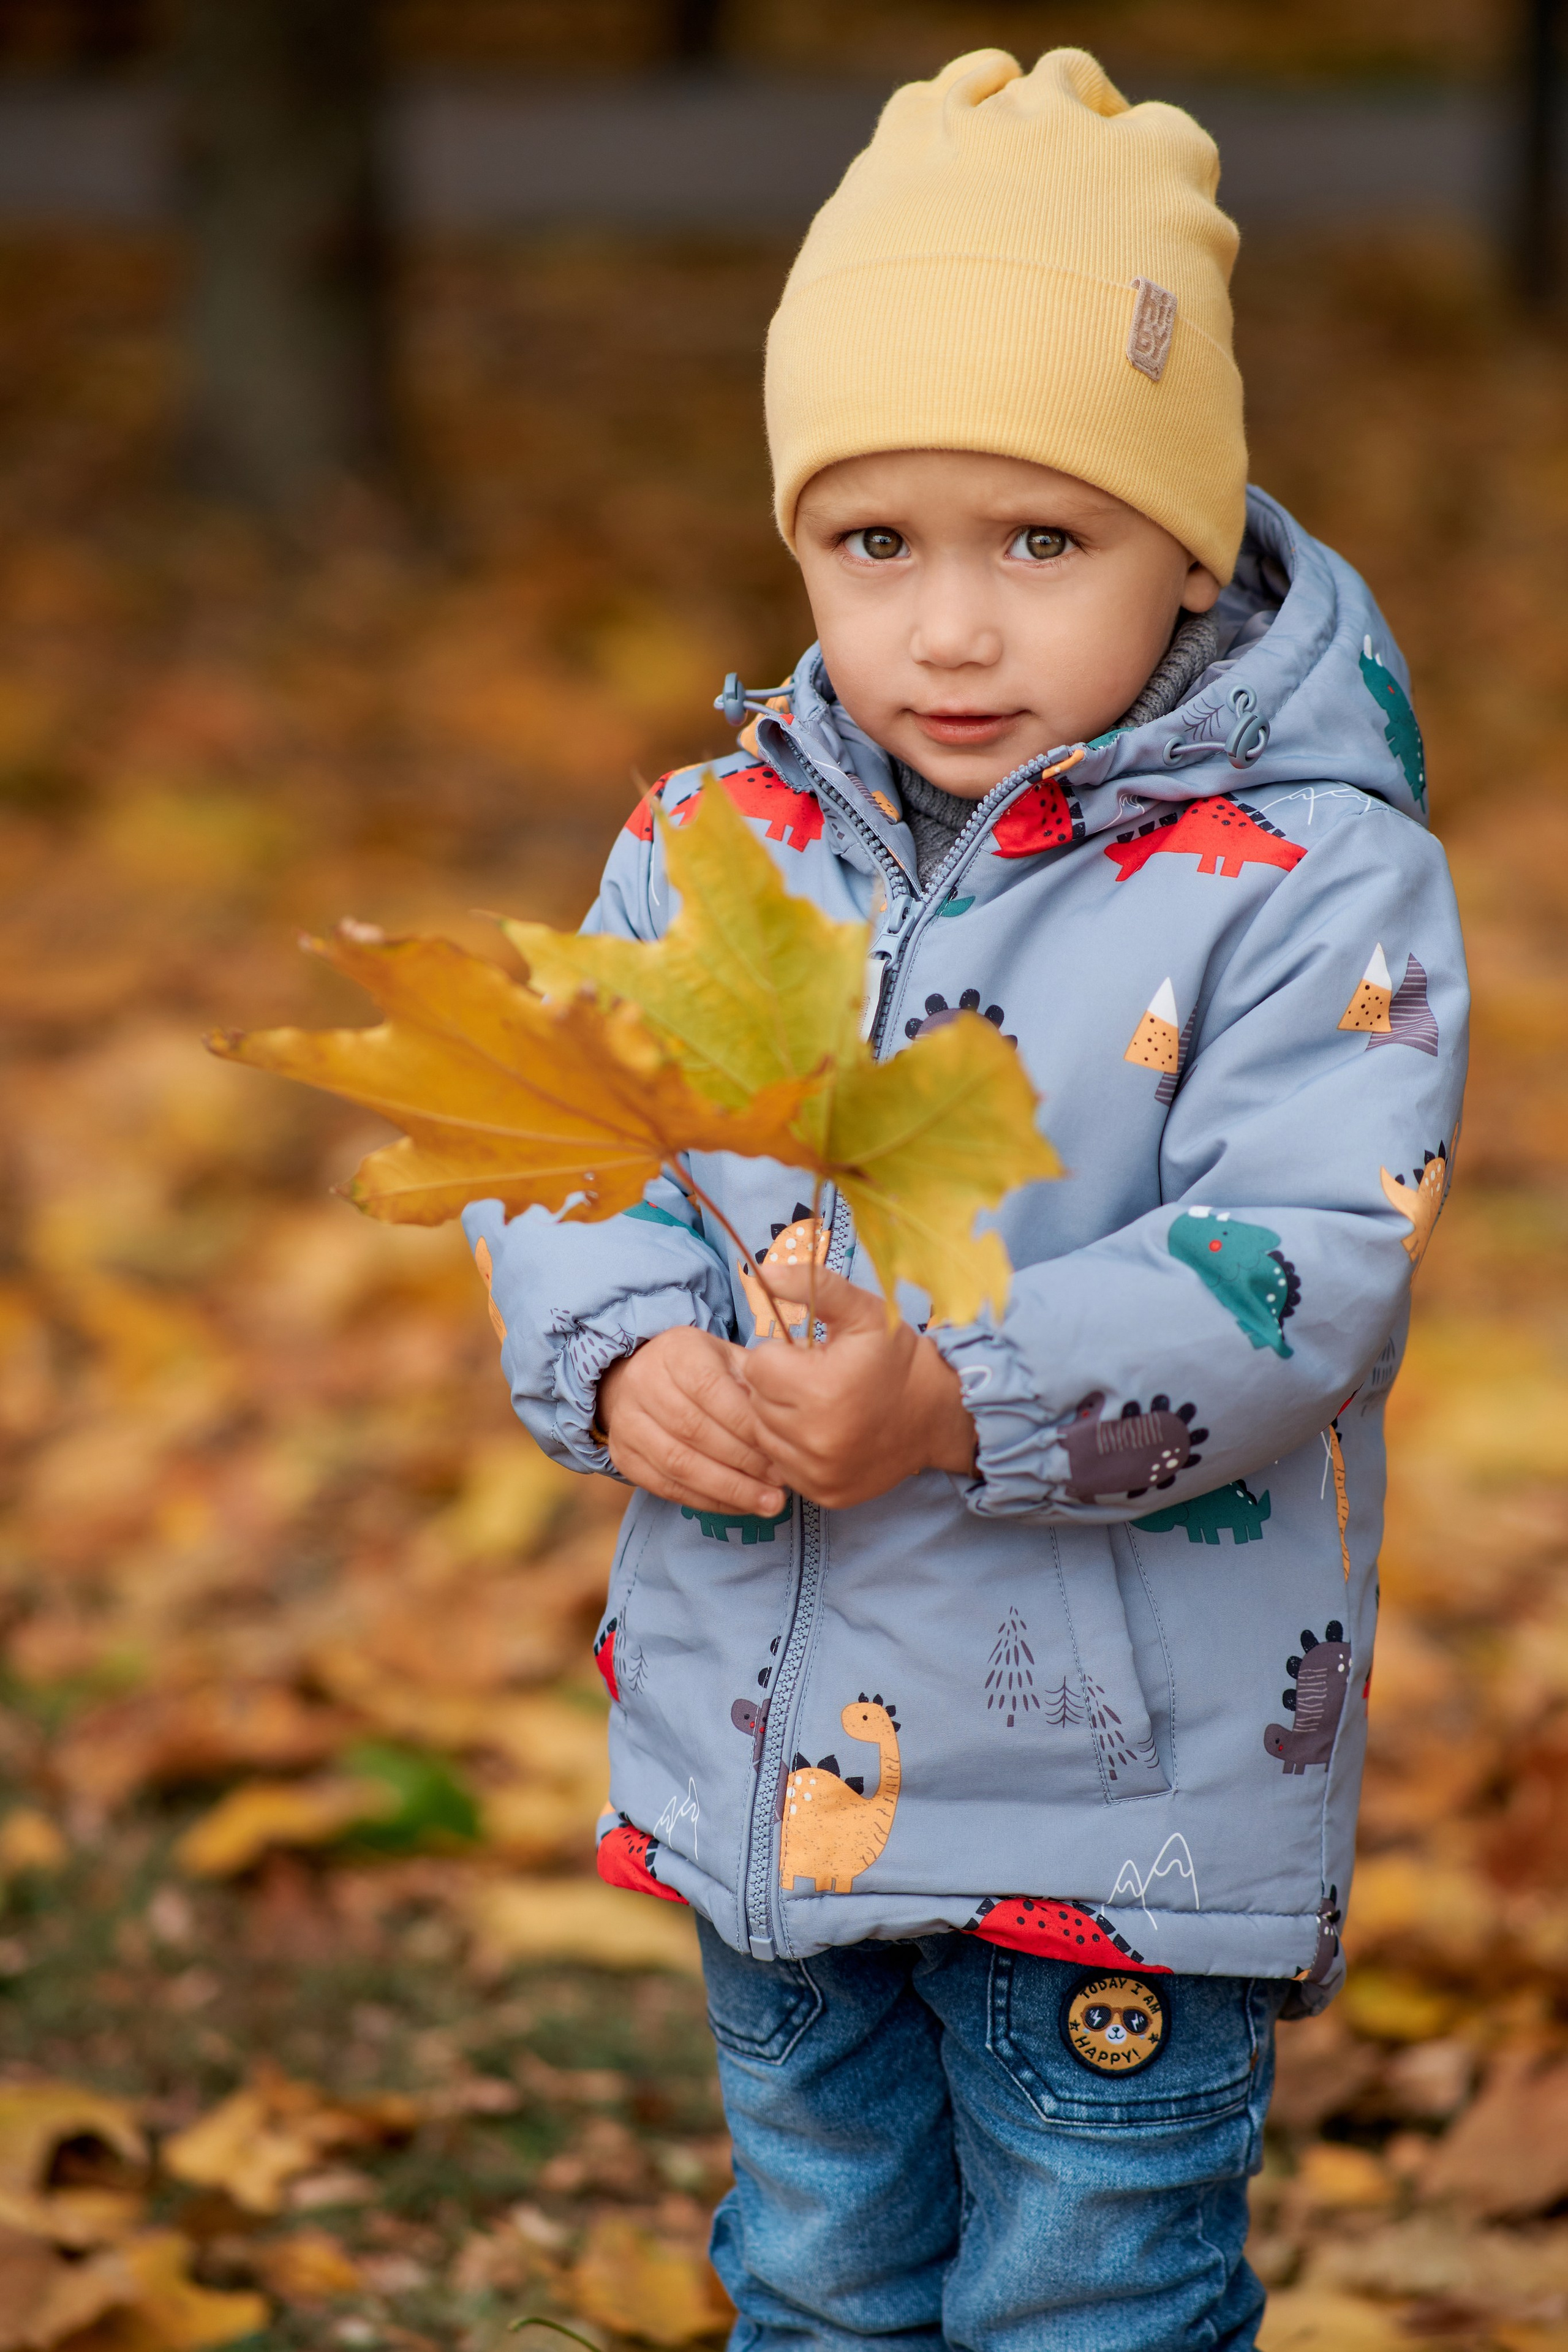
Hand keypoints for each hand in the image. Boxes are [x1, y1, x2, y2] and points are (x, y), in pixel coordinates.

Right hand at [597, 1326, 786, 1517]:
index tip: (780, 1447)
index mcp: (675, 1350)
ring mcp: (626, 1421)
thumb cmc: (704, 1371)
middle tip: (780, 1481)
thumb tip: (789, 1419)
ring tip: (769, 1502)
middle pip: (693, 1429)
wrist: (645, 1378)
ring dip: (729, 1488)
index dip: (744, 1423)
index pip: (709, 1388)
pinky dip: (708, 1501)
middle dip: (743, 1461)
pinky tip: (741, 1505)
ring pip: (678, 1463)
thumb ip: (757, 1382)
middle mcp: (642, 1381)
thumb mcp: (730, 1360)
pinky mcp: (623, 1456)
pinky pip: (666, 1487)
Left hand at [739, 1265, 976, 1508]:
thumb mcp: (862, 1311)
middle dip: (778, 1386)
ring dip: (780, 1418)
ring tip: (817, 1405)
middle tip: (814, 1380)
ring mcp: (819, 1473)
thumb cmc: (895, 1357)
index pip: (757, 1365)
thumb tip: (763, 1271)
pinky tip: (822, 1432)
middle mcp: (816, 1439)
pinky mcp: (823, 1494)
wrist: (938, 1413)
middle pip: (756, 1402)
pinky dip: (794, 1449)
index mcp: (821, 1390)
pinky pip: (782, 1466)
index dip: (780, 1355)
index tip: (810, 1357)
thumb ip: (813, 1285)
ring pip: (763, 1435)